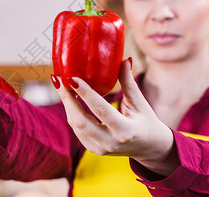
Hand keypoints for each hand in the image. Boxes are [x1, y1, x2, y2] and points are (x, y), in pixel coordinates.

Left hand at [53, 59, 178, 175]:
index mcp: (125, 131)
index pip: (101, 110)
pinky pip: (77, 130)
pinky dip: (72, 112)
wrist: (150, 148)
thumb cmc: (146, 122)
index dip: (85, 93)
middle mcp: (111, 143)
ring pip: (75, 125)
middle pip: (80, 121)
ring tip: (61, 84)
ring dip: (67, 103)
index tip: (72, 78)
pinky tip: (68, 97)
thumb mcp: (141, 103)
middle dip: (67, 98)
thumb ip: (129, 82)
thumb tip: (124, 59)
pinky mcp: (94, 149)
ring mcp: (100, 149)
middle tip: (58, 79)